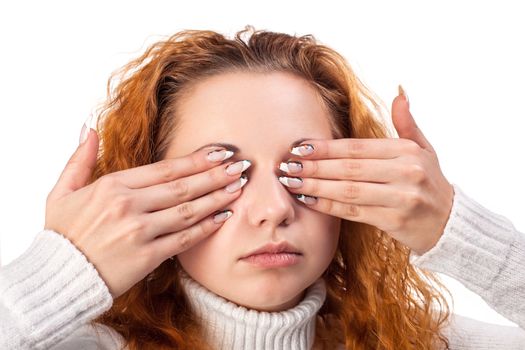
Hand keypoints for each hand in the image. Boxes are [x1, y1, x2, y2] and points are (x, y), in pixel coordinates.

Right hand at [44, 125, 249, 297]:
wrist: (57, 278)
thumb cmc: (62, 235)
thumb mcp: (62, 193)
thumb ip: (79, 160)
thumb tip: (87, 128)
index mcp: (112, 186)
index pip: (164, 168)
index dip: (196, 160)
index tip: (220, 153)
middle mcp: (128, 205)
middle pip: (183, 187)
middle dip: (216, 175)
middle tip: (241, 166)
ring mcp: (139, 231)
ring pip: (188, 211)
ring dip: (217, 198)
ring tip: (238, 187)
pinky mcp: (147, 257)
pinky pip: (184, 239)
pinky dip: (206, 227)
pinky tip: (223, 217)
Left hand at [278, 88, 454, 255]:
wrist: (450, 222)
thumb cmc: (430, 181)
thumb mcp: (424, 149)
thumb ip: (406, 123)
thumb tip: (399, 92)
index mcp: (406, 151)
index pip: (357, 148)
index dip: (326, 147)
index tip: (299, 146)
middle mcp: (405, 172)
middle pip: (349, 168)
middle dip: (314, 166)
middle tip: (287, 165)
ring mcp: (401, 198)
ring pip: (348, 190)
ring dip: (316, 186)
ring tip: (291, 182)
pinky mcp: (394, 221)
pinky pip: (354, 212)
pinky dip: (328, 206)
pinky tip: (309, 199)